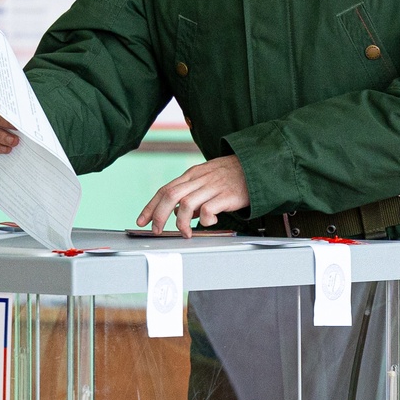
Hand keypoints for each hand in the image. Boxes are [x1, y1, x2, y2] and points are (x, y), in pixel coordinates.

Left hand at [133, 156, 249, 235]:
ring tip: (185, 233)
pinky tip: (210, 221)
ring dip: (181, 222)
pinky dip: (205, 219)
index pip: (165, 190)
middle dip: (158, 215)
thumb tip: (178, 213)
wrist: (257, 166)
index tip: (142, 220)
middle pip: (170, 196)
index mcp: (192, 174)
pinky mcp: (226, 196)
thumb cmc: (232, 174)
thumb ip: (192, 193)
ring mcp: (212, 186)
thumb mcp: (207, 179)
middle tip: (156, 231)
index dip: (151, 206)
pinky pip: (208, 210)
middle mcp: (199, 179)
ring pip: (186, 204)